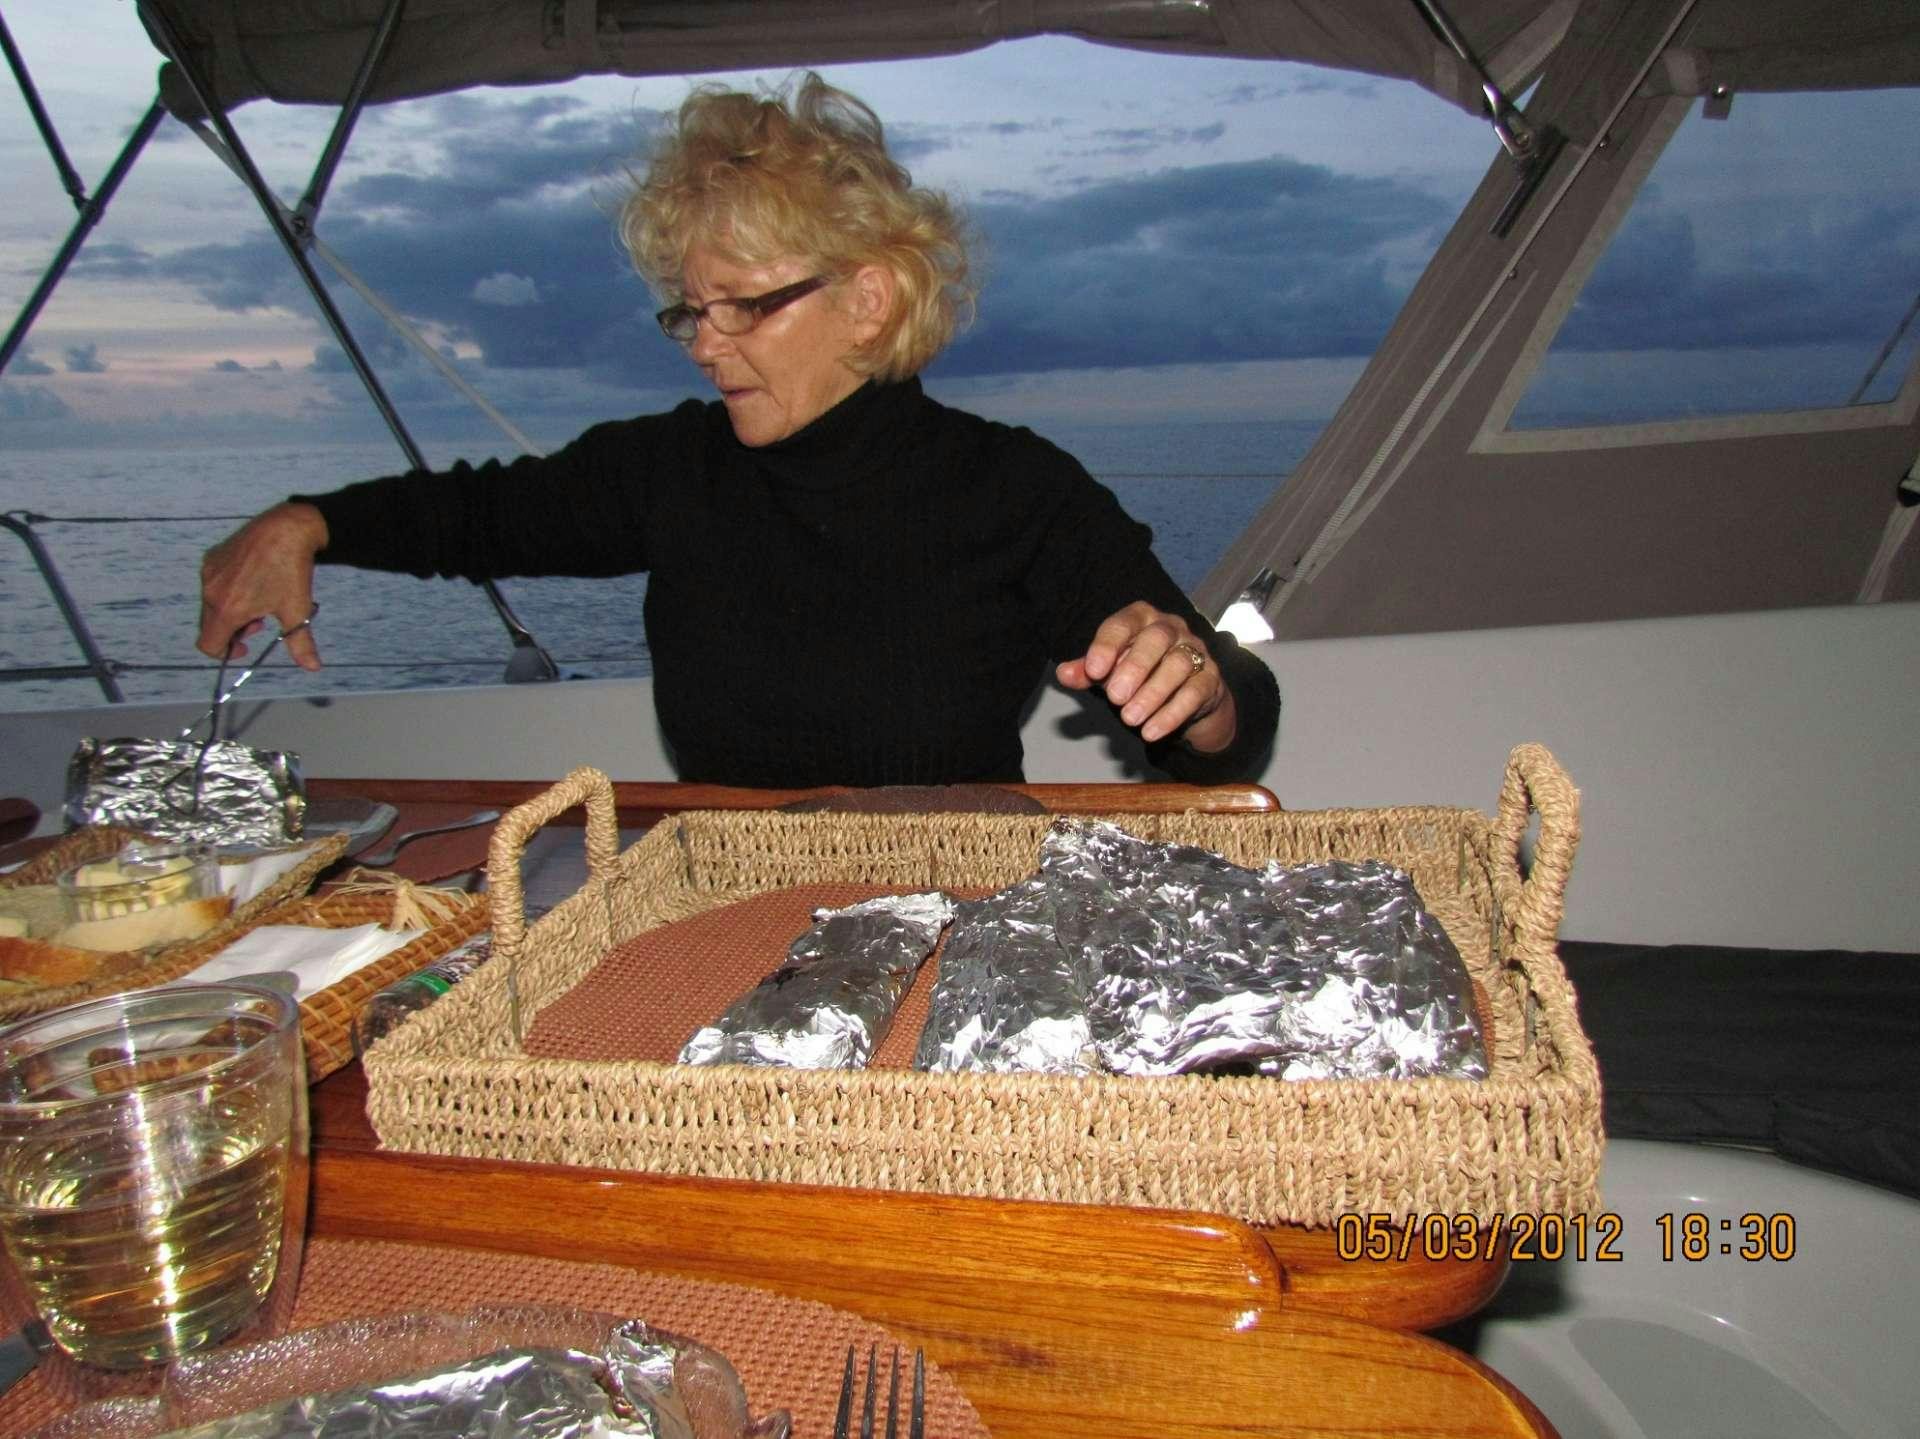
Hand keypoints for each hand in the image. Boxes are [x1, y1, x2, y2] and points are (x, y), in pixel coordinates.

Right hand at [197, 503, 328, 669]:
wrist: (287, 527)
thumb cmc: (292, 570)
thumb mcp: (297, 610)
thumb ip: (301, 643)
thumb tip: (313, 668)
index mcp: (227, 608)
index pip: (208, 645)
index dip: (225, 653)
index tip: (245, 647)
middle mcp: (210, 591)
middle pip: (210, 626)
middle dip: (233, 632)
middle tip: (259, 624)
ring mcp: (208, 572)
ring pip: (211, 605)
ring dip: (231, 612)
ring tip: (258, 603)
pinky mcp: (211, 557)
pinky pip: (212, 585)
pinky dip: (226, 593)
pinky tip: (251, 583)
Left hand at [1056, 601, 1237, 752]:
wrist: (1188, 693)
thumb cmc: (1141, 673)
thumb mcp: (1110, 671)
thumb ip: (1087, 672)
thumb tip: (1063, 674)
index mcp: (1142, 618)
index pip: (1124, 623)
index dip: (1107, 645)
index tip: (1093, 671)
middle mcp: (1172, 628)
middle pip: (1157, 638)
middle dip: (1134, 667)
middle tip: (1114, 698)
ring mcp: (1195, 651)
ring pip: (1178, 665)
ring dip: (1152, 694)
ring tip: (1129, 719)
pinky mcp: (1211, 678)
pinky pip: (1195, 692)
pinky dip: (1171, 713)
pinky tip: (1150, 732)